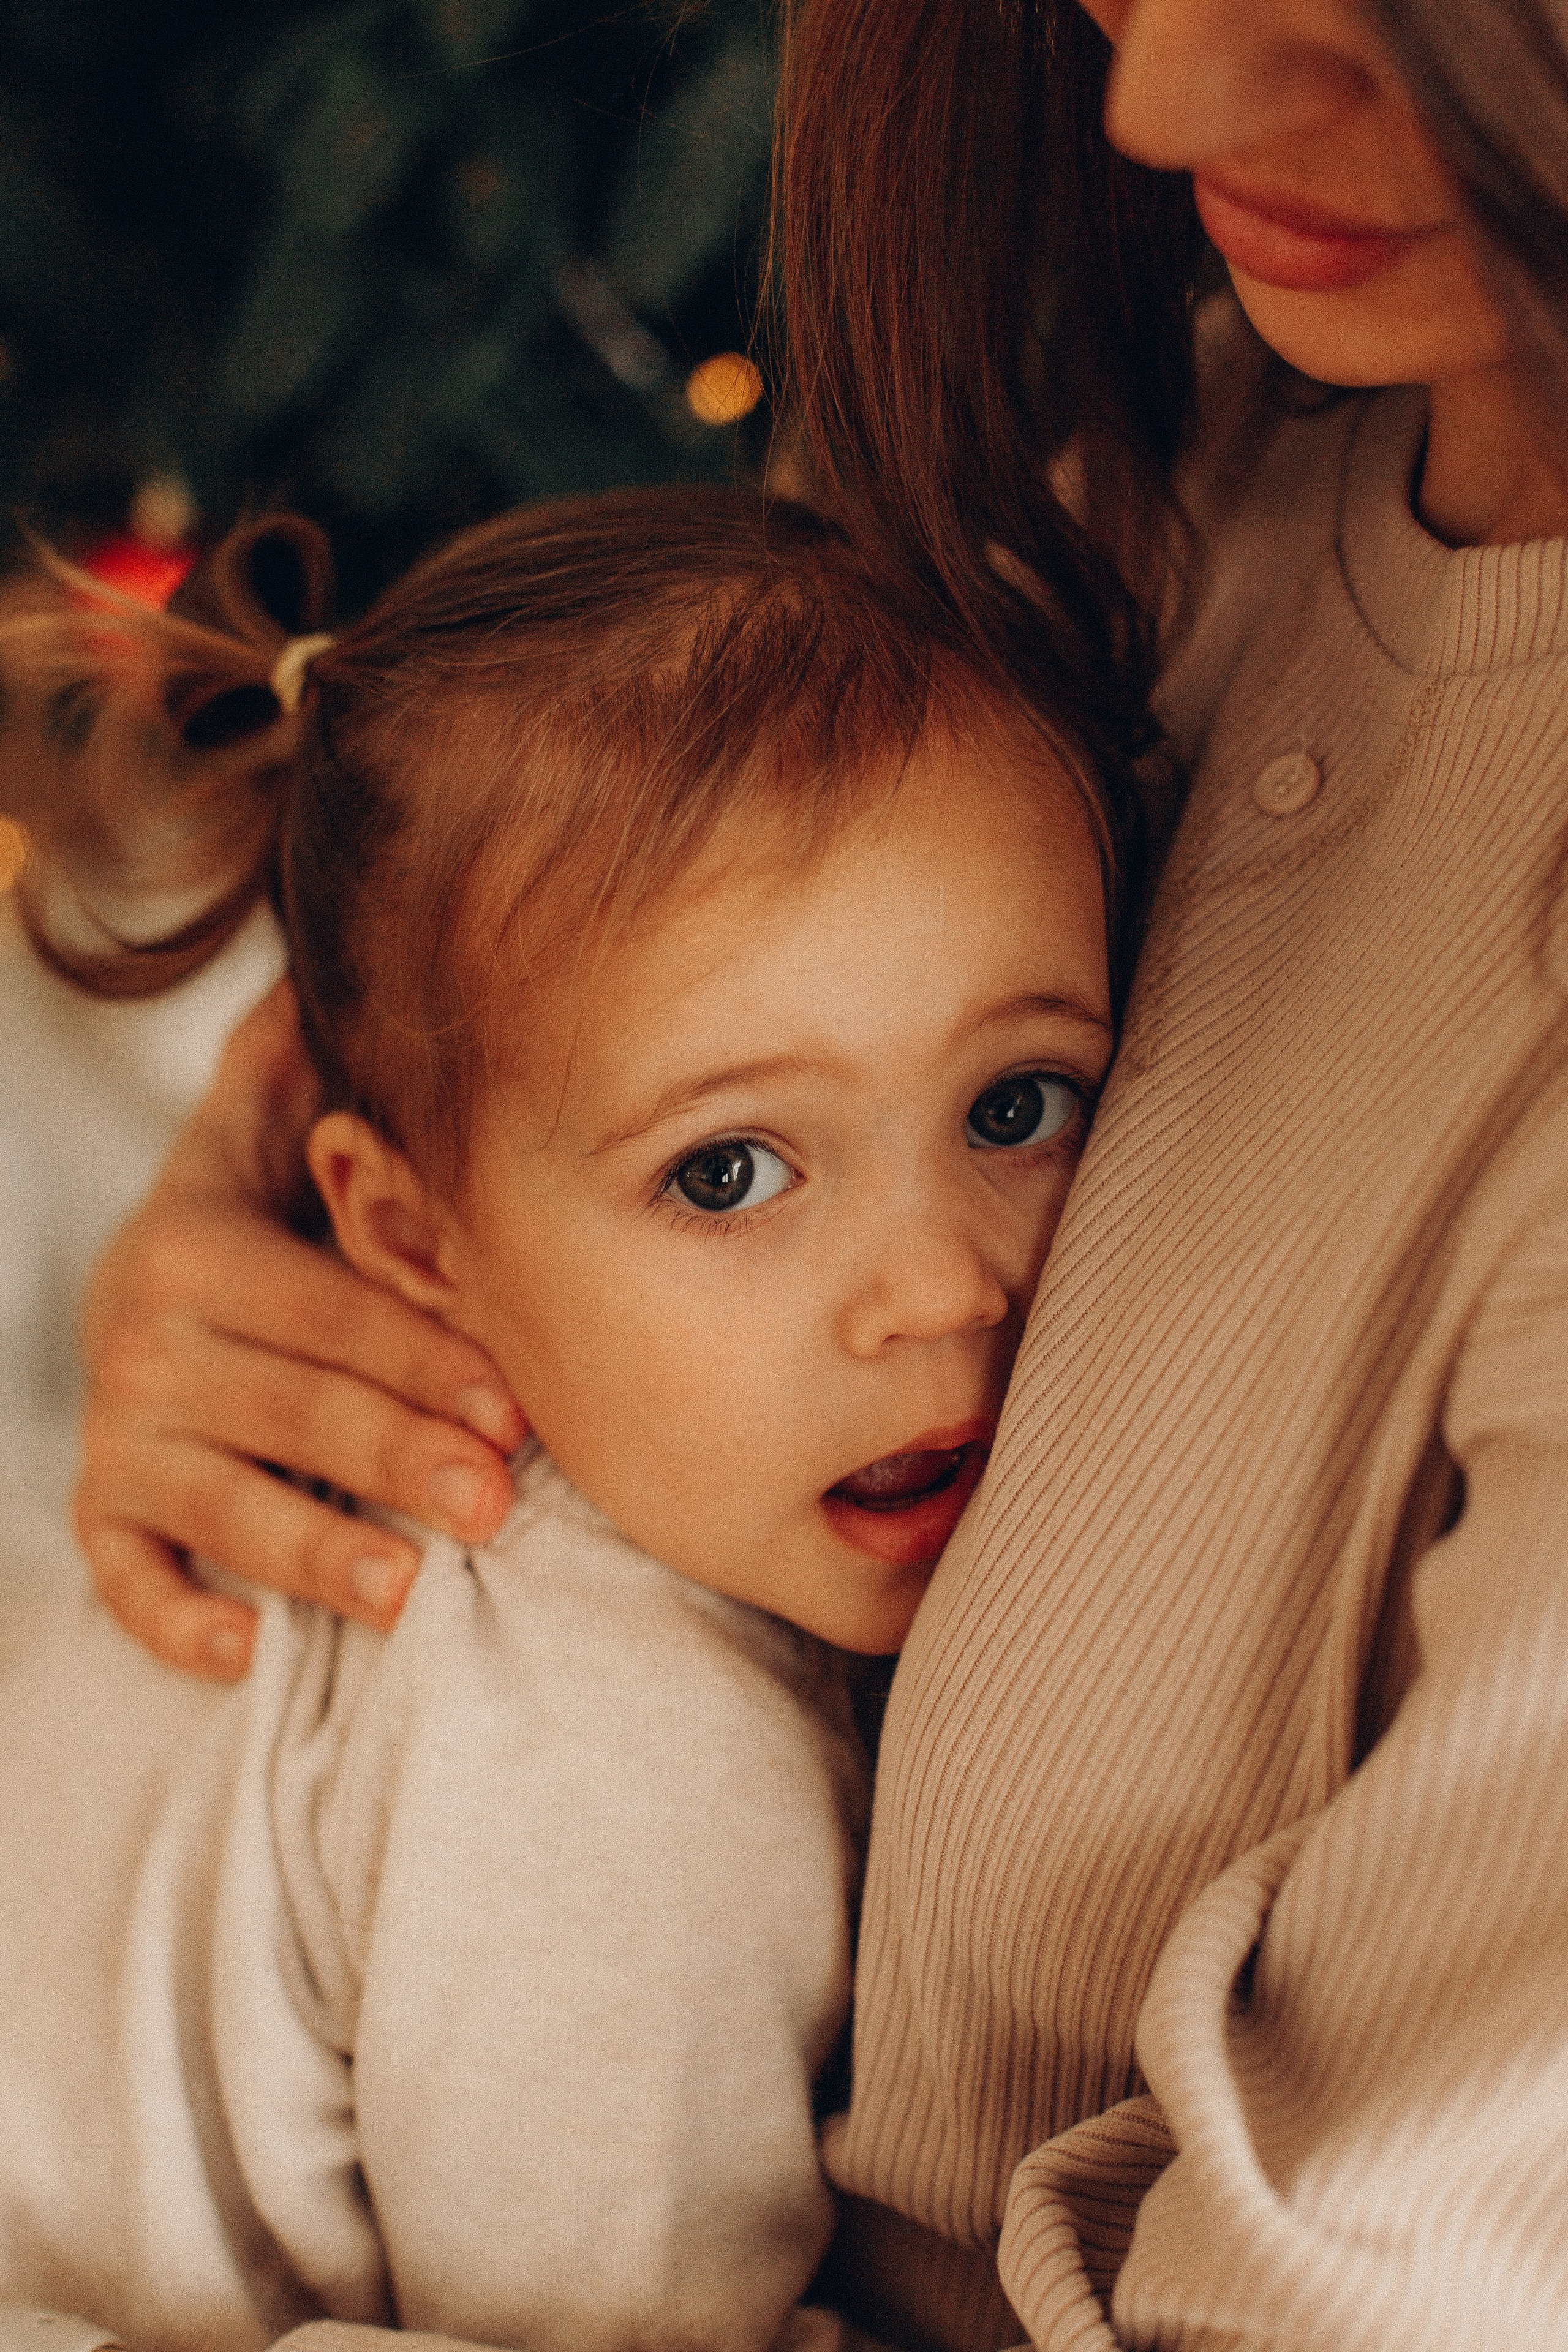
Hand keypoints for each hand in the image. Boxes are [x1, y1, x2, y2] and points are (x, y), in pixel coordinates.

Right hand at [76, 980, 526, 1679]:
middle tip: (495, 1503)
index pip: (330, 1312)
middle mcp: (146, 1344)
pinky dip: (175, 1620)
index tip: (515, 1404)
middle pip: (297, 1409)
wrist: (136, 1305)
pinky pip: (128, 1577)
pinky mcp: (103, 1513)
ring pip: (225, 1504)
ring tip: (403, 1592)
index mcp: (196, 1248)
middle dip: (398, 1456)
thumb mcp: (251, 1145)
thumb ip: (291, 1079)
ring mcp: (123, 1438)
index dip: (422, 1356)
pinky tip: (242, 1654)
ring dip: (314, 1551)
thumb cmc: (246, 1235)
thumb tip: (330, 969)